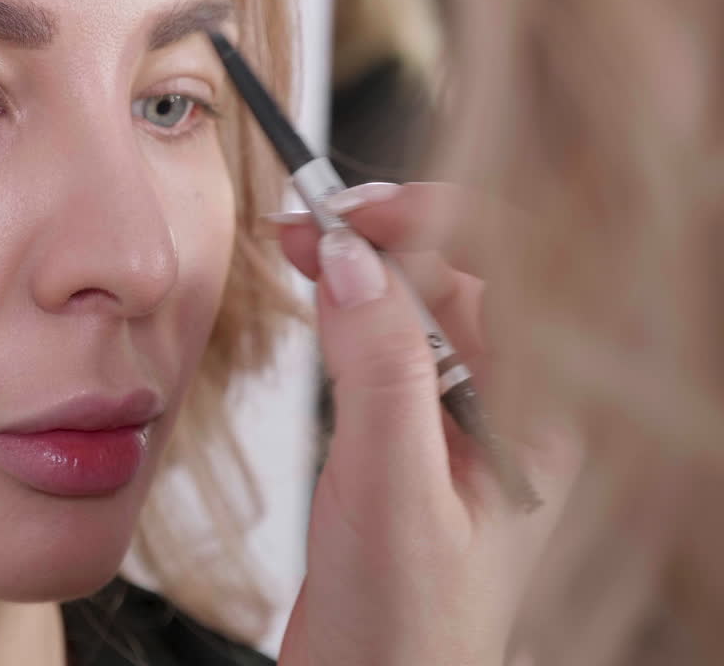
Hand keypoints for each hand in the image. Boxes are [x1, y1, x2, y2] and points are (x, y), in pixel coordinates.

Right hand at [270, 182, 582, 665]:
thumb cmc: (406, 626)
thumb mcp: (392, 490)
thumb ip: (380, 369)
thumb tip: (354, 264)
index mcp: (540, 417)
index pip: (516, 271)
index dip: (438, 224)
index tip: (354, 217)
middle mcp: (511, 409)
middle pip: (464, 275)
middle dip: (386, 237)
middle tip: (305, 229)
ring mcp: (464, 419)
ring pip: (423, 304)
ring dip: (365, 267)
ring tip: (302, 253)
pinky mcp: (417, 431)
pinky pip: (395, 343)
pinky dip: (353, 310)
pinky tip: (322, 304)